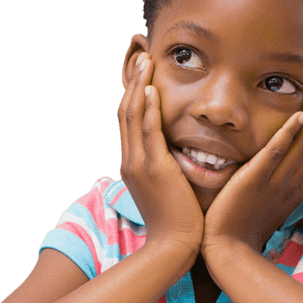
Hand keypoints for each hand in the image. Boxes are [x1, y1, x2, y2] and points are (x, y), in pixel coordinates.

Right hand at [118, 53, 202, 259]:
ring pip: (132, 115)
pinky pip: (147, 131)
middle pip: (125, 111)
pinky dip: (147, 108)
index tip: (142, 73)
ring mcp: (139, 164)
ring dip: (138, 85)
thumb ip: (167, 168)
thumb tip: (177, 155)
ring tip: (146, 61)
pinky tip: (151, 89)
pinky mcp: (154, 168)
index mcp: (132, 165)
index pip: (128, 121)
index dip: (133, 94)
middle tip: (141, 56)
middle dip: (133, 82)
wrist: (174, 246)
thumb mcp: (167, 190)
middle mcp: (130, 160)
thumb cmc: (178, 222)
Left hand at [202, 78, 302, 261]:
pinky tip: (298, 115)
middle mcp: (293, 183)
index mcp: (296, 187)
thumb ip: (275, 181)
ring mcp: (276, 182)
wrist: (227, 252)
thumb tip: (276, 164)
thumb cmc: (241, 228)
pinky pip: (275, 154)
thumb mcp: (268, 202)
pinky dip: (288, 134)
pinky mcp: (255, 182)